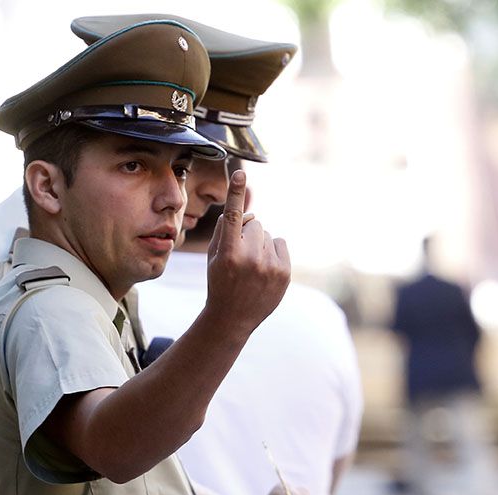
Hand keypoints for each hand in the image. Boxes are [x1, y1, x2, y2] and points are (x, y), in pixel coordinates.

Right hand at [206, 170, 289, 336]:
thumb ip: (226, 230)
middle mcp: (250, 258)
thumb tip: (248, 210)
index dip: (235, 193)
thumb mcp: (214, 256)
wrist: (233, 317)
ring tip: (251, 267)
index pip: (232, 216)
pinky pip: (281, 244)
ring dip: (260, 244)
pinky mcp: (284, 272)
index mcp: (228, 253)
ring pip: (268, 234)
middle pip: (255, 223)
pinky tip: (264, 268)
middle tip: (240, 255)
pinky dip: (273, 251)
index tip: (240, 173)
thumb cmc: (220, 281)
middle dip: (248, 233)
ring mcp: (269, 266)